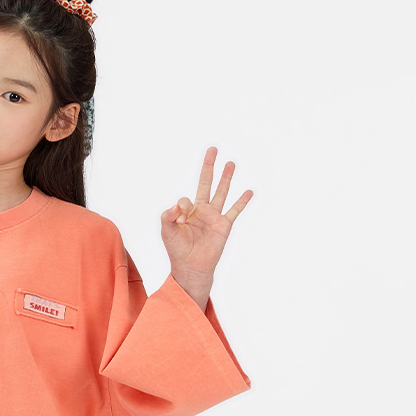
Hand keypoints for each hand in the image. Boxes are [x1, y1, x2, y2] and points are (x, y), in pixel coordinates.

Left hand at [160, 147, 252, 309]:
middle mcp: (202, 210)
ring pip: (221, 192)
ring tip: (231, 162)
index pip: (185, 199)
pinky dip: (242, 201)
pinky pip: (234, 210)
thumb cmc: (177, 250)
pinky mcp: (224, 225)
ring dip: (226, 177)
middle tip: (213, 149)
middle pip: (206, 183)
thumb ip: (167, 215)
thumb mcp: (166, 231)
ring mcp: (214, 217)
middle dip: (209, 166)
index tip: (179, 219)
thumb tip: (178, 204)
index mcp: (187, 211)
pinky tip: (249, 190)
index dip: (181, 207)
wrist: (190, 267)